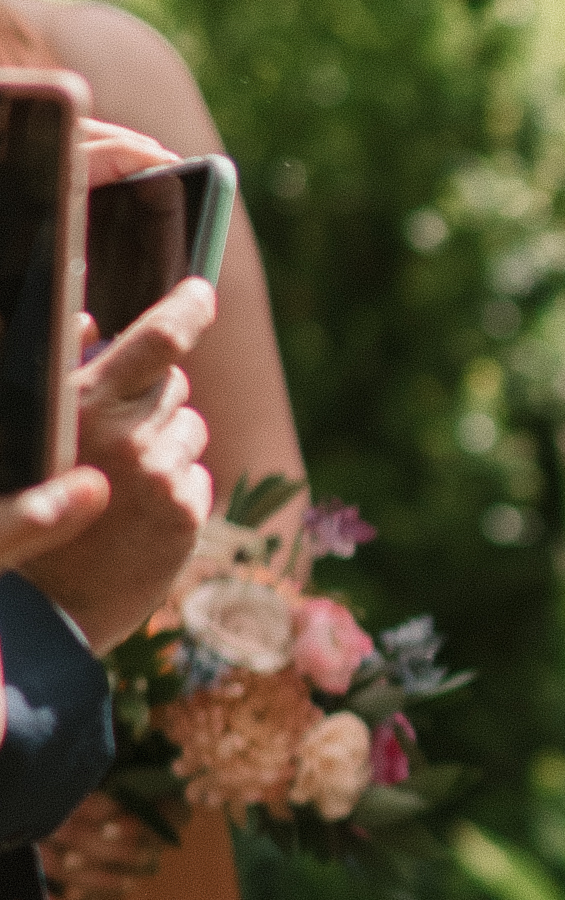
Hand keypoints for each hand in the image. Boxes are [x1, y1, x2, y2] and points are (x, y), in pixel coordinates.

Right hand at [20, 281, 215, 649]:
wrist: (38, 606)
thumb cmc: (27, 510)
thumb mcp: (29, 435)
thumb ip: (61, 373)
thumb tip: (90, 317)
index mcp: (79, 403)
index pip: (155, 341)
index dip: (186, 311)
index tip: (202, 293)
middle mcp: (124, 434)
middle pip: (173, 385)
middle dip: (152, 402)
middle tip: (114, 443)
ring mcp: (158, 475)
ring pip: (189, 430)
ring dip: (166, 446)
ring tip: (119, 485)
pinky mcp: (184, 514)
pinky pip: (196, 477)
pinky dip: (175, 491)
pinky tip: (135, 517)